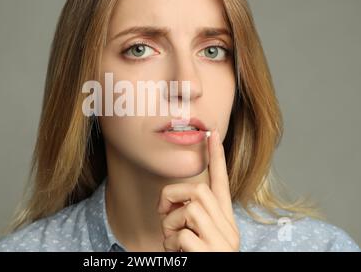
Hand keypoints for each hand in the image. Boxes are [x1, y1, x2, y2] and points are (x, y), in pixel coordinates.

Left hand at [157, 129, 239, 251]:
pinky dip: (171, 244)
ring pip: (190, 209)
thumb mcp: (199, 236)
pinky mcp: (211, 255)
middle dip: (173, 196)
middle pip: (198, 190)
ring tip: (173, 242)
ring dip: (170, 224)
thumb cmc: (198, 258)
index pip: (221, 182)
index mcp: (224, 221)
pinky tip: (177, 255)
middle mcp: (228, 229)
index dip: (217, 157)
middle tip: (164, 214)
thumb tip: (173, 203)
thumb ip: (193, 216)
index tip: (213, 132)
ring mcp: (222, 243)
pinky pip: (182, 234)